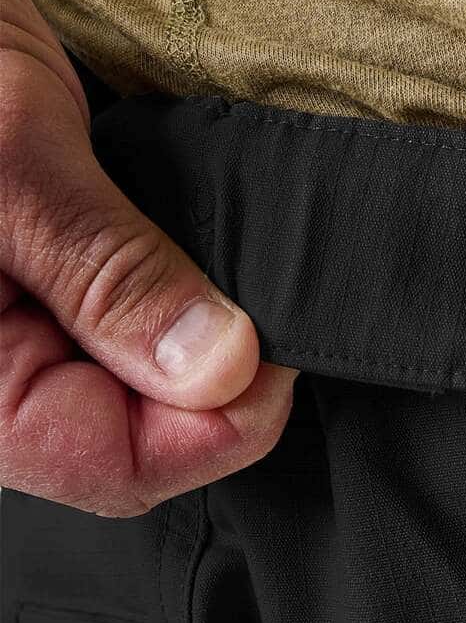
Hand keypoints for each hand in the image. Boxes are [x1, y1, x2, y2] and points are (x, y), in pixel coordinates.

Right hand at [0, 0, 296, 515]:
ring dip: (187, 334)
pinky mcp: (24, 285)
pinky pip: (110, 330)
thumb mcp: (9, 154)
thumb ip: (109, 271)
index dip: (220, 425)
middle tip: (256, 286)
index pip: (114, 467)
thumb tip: (220, 370)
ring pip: (128, 388)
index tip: (281, 350)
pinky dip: (160, 293)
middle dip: (207, 379)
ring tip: (214, 255)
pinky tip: (179, 242)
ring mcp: (3, 329)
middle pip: (129, 437)